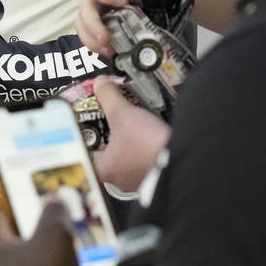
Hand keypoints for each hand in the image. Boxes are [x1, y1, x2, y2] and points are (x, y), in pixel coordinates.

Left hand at [0, 202, 80, 265]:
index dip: (10, 194)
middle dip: (39, 222)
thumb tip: (54, 198)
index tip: (33, 185)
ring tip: (78, 235)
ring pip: (30, 262)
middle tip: (62, 208)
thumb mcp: (54, 239)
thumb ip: (54, 213)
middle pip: (13, 238)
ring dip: (53, 249)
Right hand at [76, 0, 208, 55]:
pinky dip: (94, 40)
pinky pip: (89, 27)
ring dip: (91, 38)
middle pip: (85, 6)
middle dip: (93, 25)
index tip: (124, 0)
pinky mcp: (100, 10)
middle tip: (107, 40)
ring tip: (109, 52)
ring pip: (82, 19)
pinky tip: (110, 51)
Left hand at [92, 77, 170, 192]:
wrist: (182, 159)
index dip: (83, 147)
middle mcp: (121, 180)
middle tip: (108, 127)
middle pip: (106, 161)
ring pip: (127, 163)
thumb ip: (108, 97)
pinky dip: (145, 151)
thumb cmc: (148, 146)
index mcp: (105, 170)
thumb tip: (100, 85)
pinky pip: (145, 163)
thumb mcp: (122, 114)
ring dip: (128, 148)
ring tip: (130, 130)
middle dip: (108, 143)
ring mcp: (139, 180)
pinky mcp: (156, 177)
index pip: (85, 162)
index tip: (84, 135)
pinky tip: (148, 139)